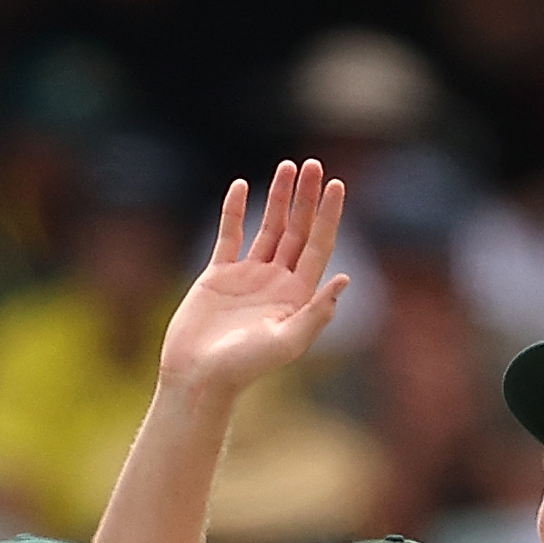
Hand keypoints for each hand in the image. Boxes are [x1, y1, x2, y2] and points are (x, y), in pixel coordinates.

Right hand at [156, 161, 349, 401]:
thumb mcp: (286, 343)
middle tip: (314, 164)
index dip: (329, 216)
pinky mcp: (219, 275)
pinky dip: (235, 211)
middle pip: (298, 230)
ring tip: (287, 166)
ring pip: (269, 227)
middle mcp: (277, 282)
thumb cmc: (244, 368)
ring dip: (279, 197)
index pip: (318, 246)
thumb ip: (316, 313)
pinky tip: (242, 186)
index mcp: (297, 296)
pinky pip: (230, 235)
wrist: (199, 377)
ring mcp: (248, 276)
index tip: (337, 185)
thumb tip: (345, 279)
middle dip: (307, 198)